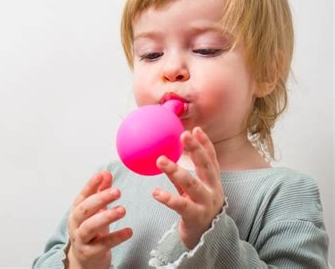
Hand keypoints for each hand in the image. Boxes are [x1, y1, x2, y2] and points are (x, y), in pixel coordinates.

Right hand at [66, 170, 132, 268]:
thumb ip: (100, 192)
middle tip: (117, 192)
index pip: (83, 195)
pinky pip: (102, 245)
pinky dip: (116, 237)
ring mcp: (81, 239)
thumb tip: (106, 174)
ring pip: (89, 227)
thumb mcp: (95, 211)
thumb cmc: (91, 232)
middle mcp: (76, 224)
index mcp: (77, 211)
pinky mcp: (89, 253)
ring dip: (106, 217)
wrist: (84, 260)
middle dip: (100, 199)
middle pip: (84, 210)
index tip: (102, 175)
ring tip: (122, 210)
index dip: (91, 184)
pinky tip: (128, 231)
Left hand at [153, 127, 224, 249]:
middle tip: (184, 135)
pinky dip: (168, 198)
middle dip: (196, 149)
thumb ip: (184, 175)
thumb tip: (167, 156)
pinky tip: (156, 192)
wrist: (205, 239)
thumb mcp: (193, 190)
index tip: (196, 129)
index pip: (211, 159)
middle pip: (206, 166)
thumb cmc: (197, 209)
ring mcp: (206, 204)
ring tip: (161, 160)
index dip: (205, 144)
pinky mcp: (195, 217)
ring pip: (192, 184)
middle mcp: (213, 190)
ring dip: (176, 171)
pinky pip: (181, 206)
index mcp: (213, 182)